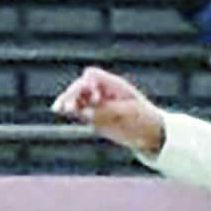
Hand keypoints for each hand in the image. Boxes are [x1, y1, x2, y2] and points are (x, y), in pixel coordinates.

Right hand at [52, 66, 166, 155]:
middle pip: (81, 86)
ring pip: (76, 97)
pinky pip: (78, 110)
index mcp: (114, 85)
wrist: (152, 135)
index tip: (93, 99)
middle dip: (72, 94)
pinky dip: (69, 109)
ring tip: (58, 108)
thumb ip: (106, 111)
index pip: (92, 76)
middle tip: (67, 107)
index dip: (88, 84)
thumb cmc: (145, 120)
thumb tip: (85, 112)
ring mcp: (97, 103)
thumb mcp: (128, 114)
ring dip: (67, 101)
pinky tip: (59, 110)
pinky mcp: (94, 116)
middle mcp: (103, 91)